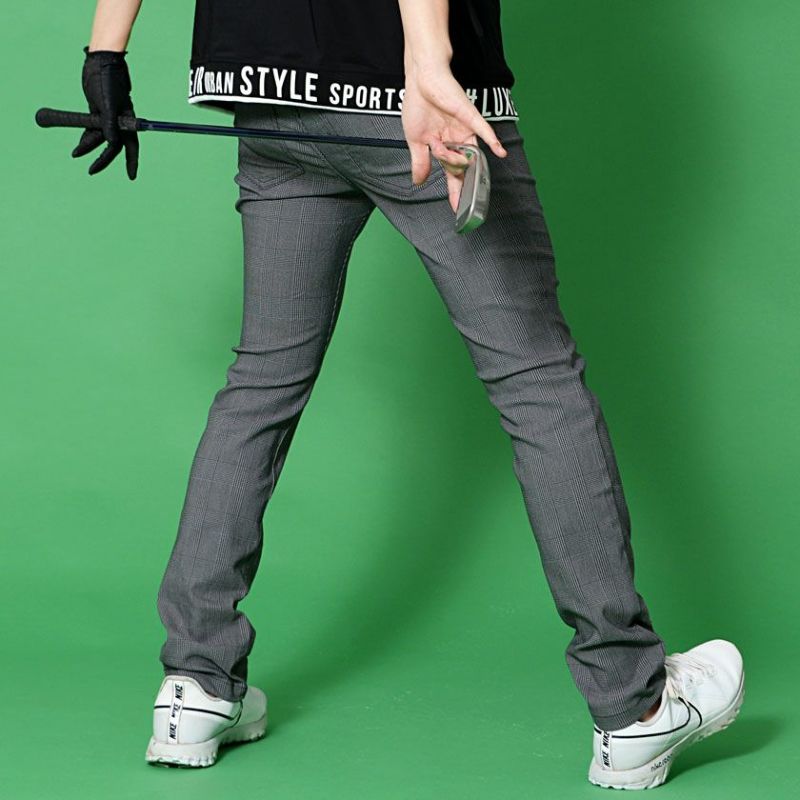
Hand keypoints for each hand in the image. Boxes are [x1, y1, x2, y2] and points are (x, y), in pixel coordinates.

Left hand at [72, 45, 138, 178]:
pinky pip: (93, 128)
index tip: (131, 177)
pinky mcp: (98, 110)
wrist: (100, 61)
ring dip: (89, 146)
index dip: (131, 163)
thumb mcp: (107, 103)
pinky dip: (86, 136)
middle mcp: (119, 121)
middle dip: (102, 160)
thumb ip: (109, 123)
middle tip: (91, 171)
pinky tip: (79, 144)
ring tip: (75, 154)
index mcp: (126, 121)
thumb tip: (111, 144)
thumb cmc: (107, 79)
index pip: (130, 147)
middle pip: (113, 146)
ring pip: (100, 138)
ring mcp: (108, 116)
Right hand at [401, 64, 505, 212]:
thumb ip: (420, 161)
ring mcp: (464, 129)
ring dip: (461, 162)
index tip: (457, 209)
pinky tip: (500, 152)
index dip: (454, 192)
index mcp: (442, 146)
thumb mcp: (415, 140)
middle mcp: (456, 140)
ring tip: (456, 162)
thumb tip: (418, 181)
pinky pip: (483, 130)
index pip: (451, 174)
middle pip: (461, 168)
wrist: (421, 78)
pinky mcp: (468, 116)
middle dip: (459, 183)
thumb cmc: (417, 104)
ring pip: (467, 153)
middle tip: (458, 195)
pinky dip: (492, 141)